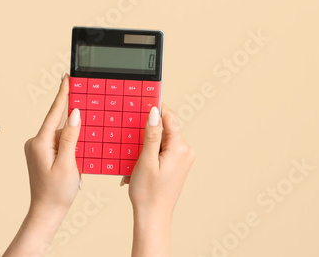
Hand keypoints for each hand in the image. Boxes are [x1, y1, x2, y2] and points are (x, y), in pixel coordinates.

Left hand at [3, 76, 81, 256]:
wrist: (47, 211)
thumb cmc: (57, 192)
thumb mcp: (68, 163)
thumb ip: (70, 137)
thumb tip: (74, 114)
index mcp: (40, 143)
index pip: (54, 113)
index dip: (63, 94)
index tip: (67, 77)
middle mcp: (36, 143)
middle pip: (59, 122)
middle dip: (75, 116)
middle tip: (89, 100)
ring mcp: (39, 149)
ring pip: (63, 132)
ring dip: (76, 134)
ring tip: (86, 141)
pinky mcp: (44, 154)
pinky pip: (62, 141)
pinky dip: (73, 142)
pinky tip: (81, 150)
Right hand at [127, 105, 194, 220]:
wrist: (153, 216)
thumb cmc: (148, 192)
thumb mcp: (145, 160)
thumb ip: (152, 135)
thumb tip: (155, 112)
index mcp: (181, 148)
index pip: (170, 119)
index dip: (157, 109)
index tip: (145, 101)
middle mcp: (186, 151)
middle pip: (166, 130)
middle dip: (147, 134)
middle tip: (131, 139)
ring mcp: (184, 158)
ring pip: (163, 142)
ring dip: (146, 148)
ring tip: (134, 162)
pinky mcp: (179, 165)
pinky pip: (163, 152)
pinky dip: (150, 156)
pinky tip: (138, 168)